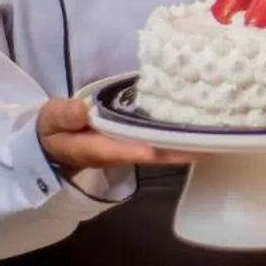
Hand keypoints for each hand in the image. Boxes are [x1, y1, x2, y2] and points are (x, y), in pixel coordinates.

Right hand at [37, 97, 198, 171]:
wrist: (55, 142)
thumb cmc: (53, 130)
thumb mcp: (50, 120)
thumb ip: (63, 116)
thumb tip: (80, 111)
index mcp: (94, 149)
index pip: (118, 151)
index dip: (137, 151)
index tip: (156, 150)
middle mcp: (118, 152)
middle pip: (152, 154)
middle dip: (178, 152)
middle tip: (209, 146)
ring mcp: (130, 149)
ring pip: (160, 150)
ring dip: (184, 145)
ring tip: (215, 137)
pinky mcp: (137, 142)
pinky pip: (160, 141)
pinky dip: (178, 136)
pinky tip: (200, 127)